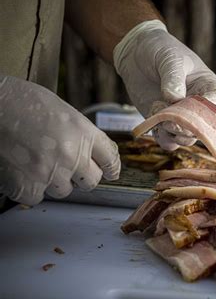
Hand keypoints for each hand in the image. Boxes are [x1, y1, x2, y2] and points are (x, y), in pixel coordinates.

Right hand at [0, 75, 120, 204]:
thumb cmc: (20, 101)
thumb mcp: (61, 110)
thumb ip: (78, 133)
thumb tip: (87, 151)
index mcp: (83, 132)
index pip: (110, 158)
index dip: (111, 168)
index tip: (111, 173)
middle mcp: (72, 154)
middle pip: (92, 181)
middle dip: (82, 177)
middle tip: (68, 169)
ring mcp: (50, 171)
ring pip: (64, 191)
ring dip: (53, 182)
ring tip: (36, 162)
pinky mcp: (27, 185)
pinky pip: (36, 197)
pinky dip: (28, 188)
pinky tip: (20, 171)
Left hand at [114, 20, 215, 150]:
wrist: (136, 53)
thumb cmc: (160, 49)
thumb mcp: (169, 58)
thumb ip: (173, 77)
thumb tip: (175, 98)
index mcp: (209, 88)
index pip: (213, 108)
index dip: (202, 114)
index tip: (185, 110)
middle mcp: (199, 107)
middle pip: (201, 129)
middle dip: (185, 128)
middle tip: (168, 120)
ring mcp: (182, 117)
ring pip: (185, 138)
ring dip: (172, 133)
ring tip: (158, 114)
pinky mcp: (165, 123)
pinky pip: (168, 141)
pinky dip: (161, 137)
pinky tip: (152, 120)